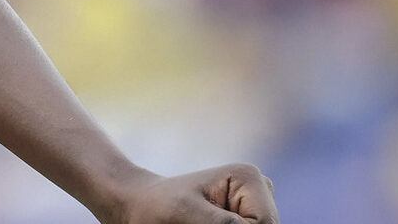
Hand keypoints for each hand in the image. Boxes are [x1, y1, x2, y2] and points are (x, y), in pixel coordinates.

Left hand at [108, 164, 278, 223]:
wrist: (138, 206)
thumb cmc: (157, 207)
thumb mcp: (189, 215)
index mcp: (249, 178)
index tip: (199, 221)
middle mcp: (259, 189)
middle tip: (194, 221)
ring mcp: (254, 205)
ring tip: (195, 222)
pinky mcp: (244, 217)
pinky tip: (199, 222)